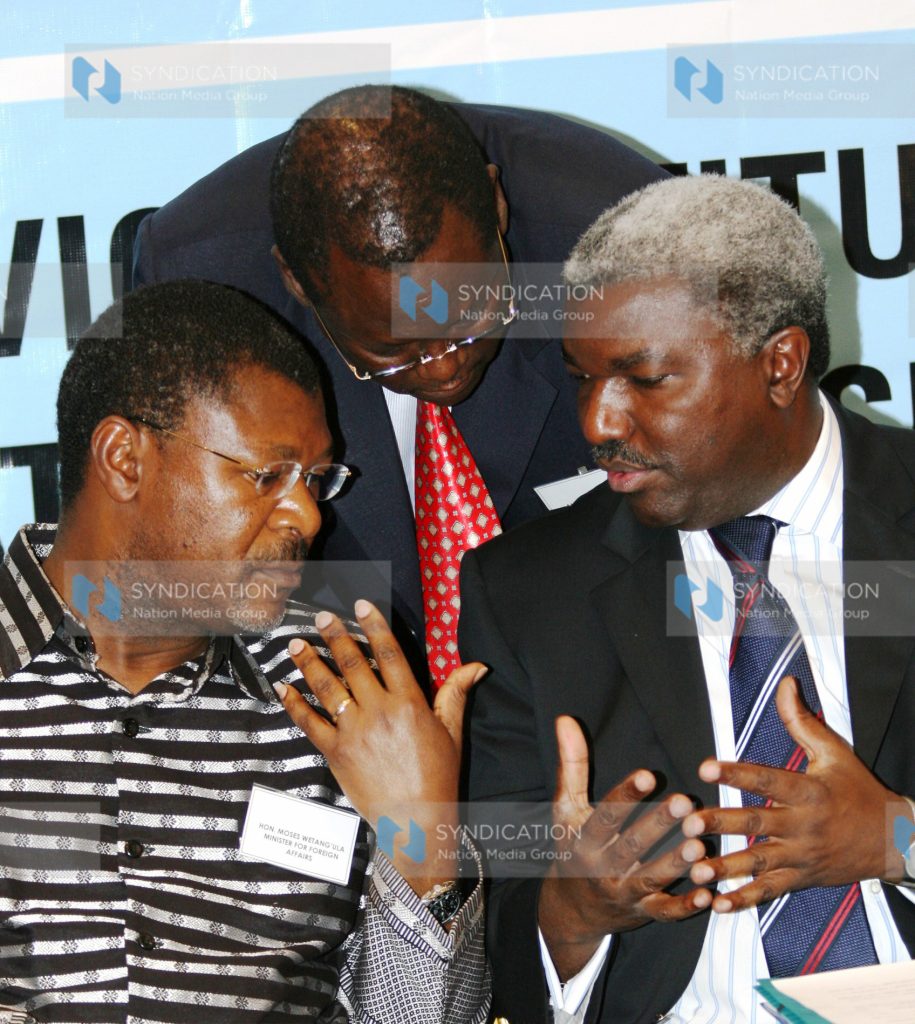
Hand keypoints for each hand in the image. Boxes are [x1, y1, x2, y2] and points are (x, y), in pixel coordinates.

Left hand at [274, 599, 486, 893]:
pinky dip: (294, 704)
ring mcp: (354, 731)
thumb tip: (477, 665)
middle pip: (353, 663)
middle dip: (335, 636)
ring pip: (327, 687)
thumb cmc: (438, 776)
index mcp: (409, 702)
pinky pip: (310, 722)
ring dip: (309, 662)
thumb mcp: (452, 732)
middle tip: (321, 617)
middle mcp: (379, 711)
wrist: (415, 820)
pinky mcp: (336, 753)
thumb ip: (456, 693)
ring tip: (295, 644)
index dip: (374, 625)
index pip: (389, 653)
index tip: (361, 605)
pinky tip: (283, 687)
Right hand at [538, 715, 711, 979]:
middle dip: (658, 826)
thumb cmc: (574, 846)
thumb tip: (565, 719)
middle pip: (631, 846)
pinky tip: (708, 893)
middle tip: (686, 802)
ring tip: (701, 846)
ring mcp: (624, 893)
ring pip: (651, 879)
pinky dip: (686, 907)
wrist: (571, 910)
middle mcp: (602, 868)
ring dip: (676, 865)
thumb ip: (571, 765)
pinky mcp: (644, 913)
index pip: (605, 815)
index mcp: (584, 839)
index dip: (626, 795)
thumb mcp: (566, 809)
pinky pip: (665, 913)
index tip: (649, 774)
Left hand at [682, 676, 907, 912]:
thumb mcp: (834, 752)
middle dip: (722, 823)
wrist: (893, 840)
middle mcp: (803, 826)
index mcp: (809, 791)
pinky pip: (769, 892)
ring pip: (758, 863)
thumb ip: (801, 720)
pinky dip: (743, 899)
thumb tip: (785, 683)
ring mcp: (801, 856)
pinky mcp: (800, 879)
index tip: (706, 767)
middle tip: (690, 822)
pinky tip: (717, 904)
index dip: (737, 773)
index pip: (767, 780)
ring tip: (694, 867)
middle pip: (757, 824)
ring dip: (725, 867)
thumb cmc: (858, 790)